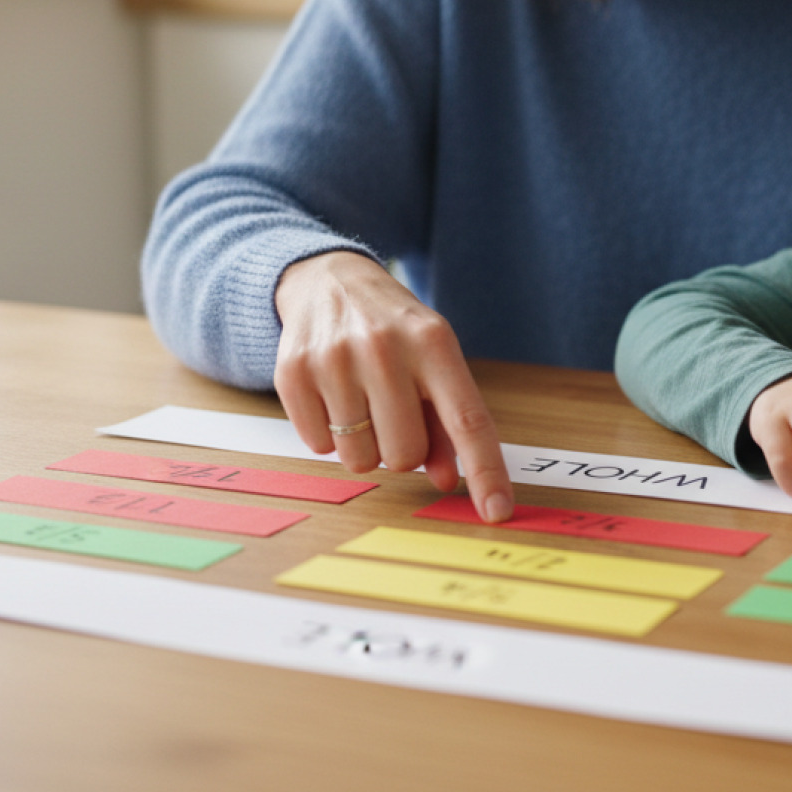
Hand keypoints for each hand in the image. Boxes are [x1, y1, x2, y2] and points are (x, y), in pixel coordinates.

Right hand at [273, 251, 512, 521]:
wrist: (328, 280)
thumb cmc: (393, 330)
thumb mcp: (432, 360)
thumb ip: (445, 423)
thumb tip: (446, 480)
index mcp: (433, 343)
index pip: (467, 420)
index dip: (485, 471)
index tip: (498, 511)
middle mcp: (385, 347)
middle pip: (405, 455)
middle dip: (402, 451)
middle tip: (393, 416)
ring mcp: (335, 358)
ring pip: (360, 459)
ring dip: (364, 446)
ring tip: (361, 403)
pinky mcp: (294, 372)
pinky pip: (319, 447)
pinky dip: (328, 436)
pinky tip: (332, 397)